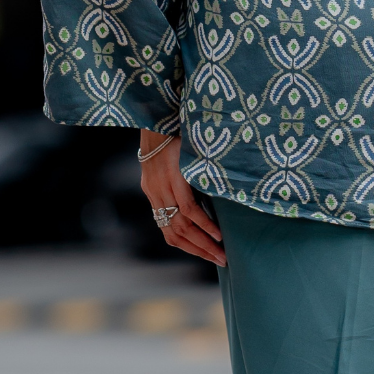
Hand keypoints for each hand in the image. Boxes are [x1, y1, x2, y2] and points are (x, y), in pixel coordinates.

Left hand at [139, 131, 223, 265]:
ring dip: (203, 244)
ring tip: (221, 254)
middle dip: (198, 251)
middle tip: (219, 261)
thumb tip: (198, 193)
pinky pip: (189, 209)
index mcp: (152, 190)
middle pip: (175, 233)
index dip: (185, 245)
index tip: (204, 254)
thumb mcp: (169, 159)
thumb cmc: (170, 132)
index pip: (166, 229)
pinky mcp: (174, 178)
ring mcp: (163, 186)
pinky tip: (217, 235)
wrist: (160, 112)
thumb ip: (177, 178)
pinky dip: (204, 225)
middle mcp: (155, 192)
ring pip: (182, 226)